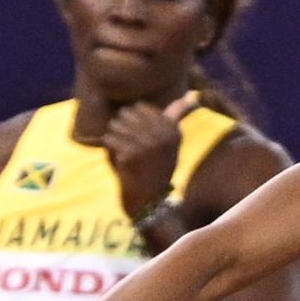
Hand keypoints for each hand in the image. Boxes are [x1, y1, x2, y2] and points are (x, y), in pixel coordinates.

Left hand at [103, 90, 198, 218]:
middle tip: (129, 148)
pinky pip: (109, 140)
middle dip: (122, 128)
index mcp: (173, 130)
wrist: (150, 204)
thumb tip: (190, 96)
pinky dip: (109, 150)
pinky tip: (120, 162)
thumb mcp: (171, 144)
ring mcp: (147, 145)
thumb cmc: (157, 170)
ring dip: (114, 139)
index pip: (141, 108)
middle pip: (127, 114)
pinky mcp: (131, 155)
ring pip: (116, 125)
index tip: (141, 140)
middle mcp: (163, 136)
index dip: (134, 122)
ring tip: (124, 153)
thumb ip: (176, 118)